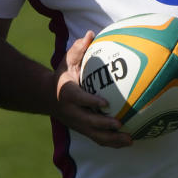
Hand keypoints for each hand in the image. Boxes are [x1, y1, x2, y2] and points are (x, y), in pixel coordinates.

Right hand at [51, 31, 132, 147]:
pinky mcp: (82, 130)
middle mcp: (71, 111)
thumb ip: (78, 49)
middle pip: (87, 122)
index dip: (90, 102)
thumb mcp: (66, 61)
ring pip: (94, 135)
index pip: (78, 99)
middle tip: (119, 124)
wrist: (46, 96)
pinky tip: (128, 141)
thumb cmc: (62, 75)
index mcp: (67, 94)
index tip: (105, 103)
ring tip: (130, 139)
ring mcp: (77, 123)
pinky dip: (112, 143)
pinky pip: (97, 139)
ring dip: (111, 139)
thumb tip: (90, 34)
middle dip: (103, 125)